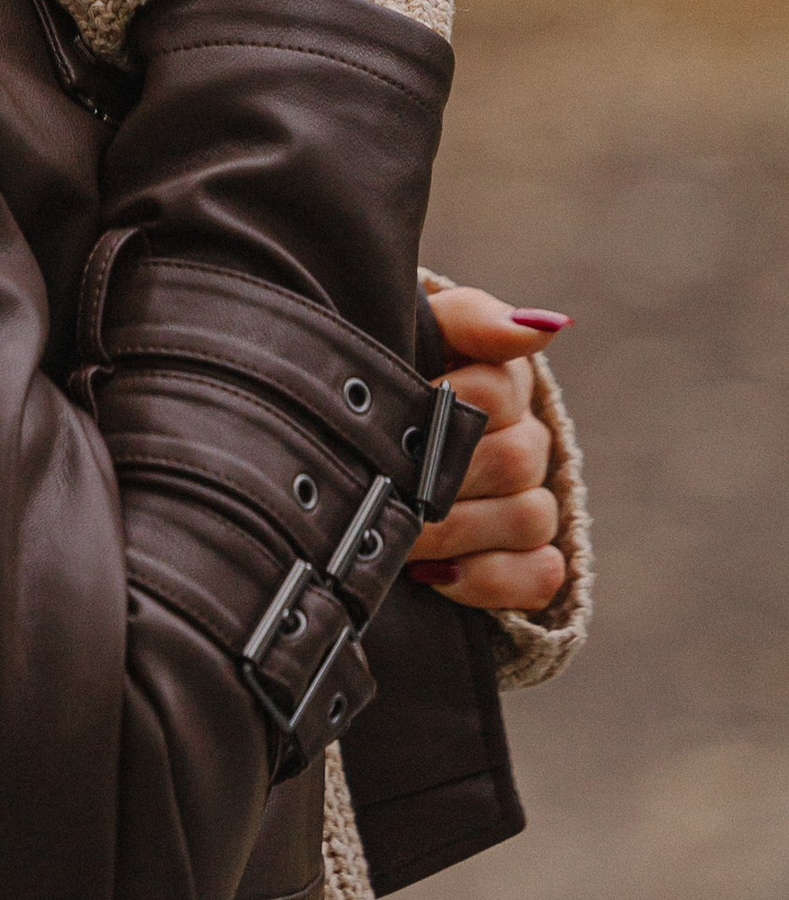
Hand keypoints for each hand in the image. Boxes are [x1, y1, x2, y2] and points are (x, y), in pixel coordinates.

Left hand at [407, 284, 569, 616]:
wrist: (356, 449)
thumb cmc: (388, 381)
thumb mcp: (418, 336)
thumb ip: (471, 321)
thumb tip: (545, 325)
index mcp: (501, 382)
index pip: (498, 391)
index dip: (443, 403)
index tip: (392, 408)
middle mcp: (526, 442)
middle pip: (515, 459)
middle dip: (439, 476)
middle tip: (378, 483)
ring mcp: (531, 503)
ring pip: (528, 517)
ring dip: (454, 530)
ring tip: (393, 531)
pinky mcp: (530, 562)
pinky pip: (540, 575)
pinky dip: (488, 578)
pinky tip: (438, 574)